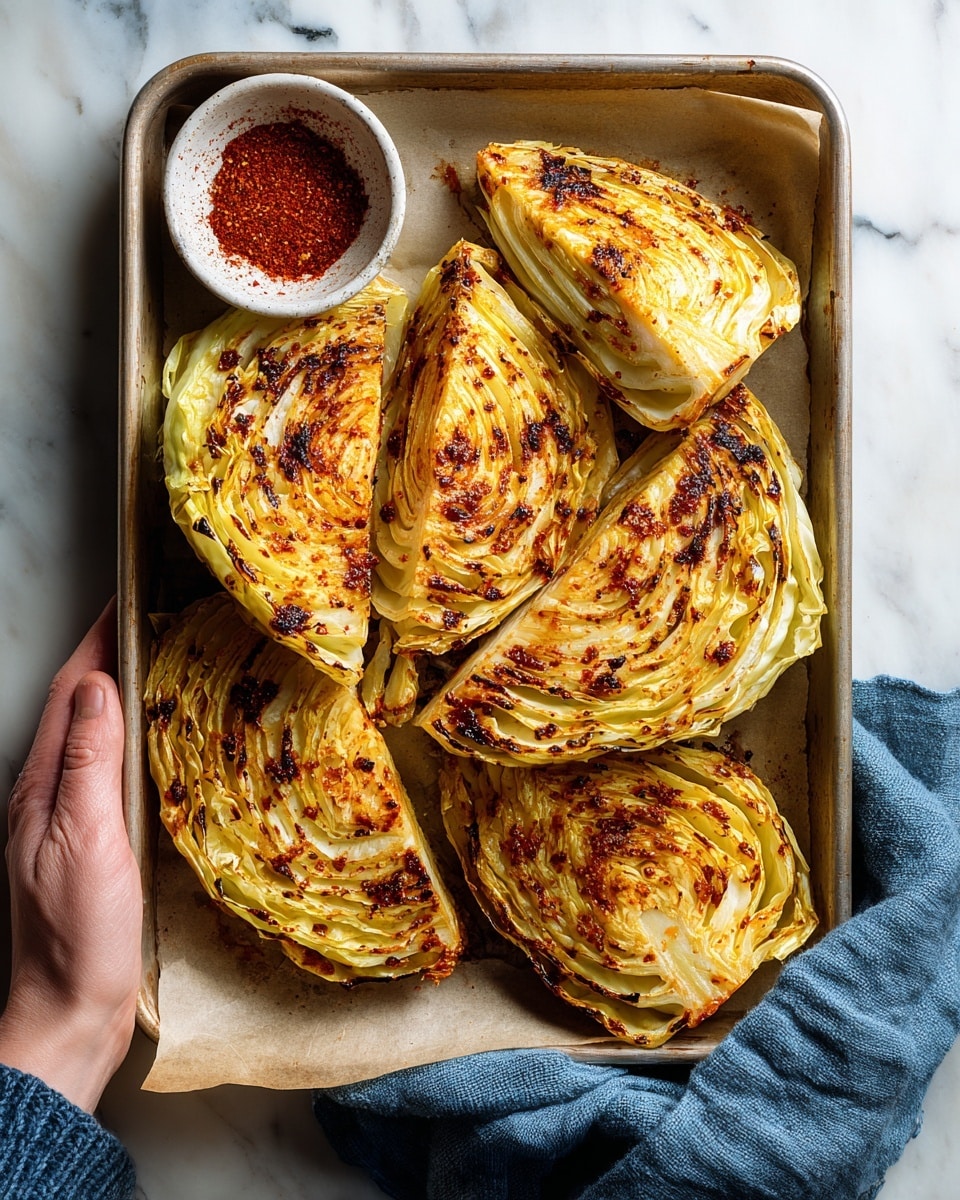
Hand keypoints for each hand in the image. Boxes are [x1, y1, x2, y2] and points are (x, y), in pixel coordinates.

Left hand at [0, 599, 141, 1111]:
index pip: (71, 693)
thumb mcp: (86, 839)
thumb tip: (99, 685)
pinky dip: (131, 738)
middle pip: (78, 707)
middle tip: (157, 620)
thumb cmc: (78, 934)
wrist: (70, 1013)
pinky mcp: (91, 843)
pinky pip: (108, 770)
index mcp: (41, 786)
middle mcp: (48, 795)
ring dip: (122, 694)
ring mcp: (67, 820)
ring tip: (162, 663)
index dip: (98, 641)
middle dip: (111, 655)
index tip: (129, 599)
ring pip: (93, 736)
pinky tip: (156, 741)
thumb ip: (88, 761)